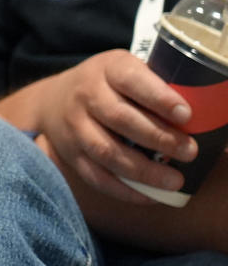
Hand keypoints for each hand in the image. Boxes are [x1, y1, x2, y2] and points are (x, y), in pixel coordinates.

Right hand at [29, 50, 195, 202]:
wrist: (53, 101)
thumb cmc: (109, 86)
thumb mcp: (127, 70)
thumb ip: (158, 87)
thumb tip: (213, 114)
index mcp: (107, 69)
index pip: (131, 80)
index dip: (159, 98)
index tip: (186, 115)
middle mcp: (86, 95)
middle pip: (119, 118)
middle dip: (158, 137)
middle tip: (190, 152)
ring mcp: (74, 126)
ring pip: (106, 151)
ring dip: (143, 170)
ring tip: (174, 180)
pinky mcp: (70, 153)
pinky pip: (95, 175)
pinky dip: (123, 189)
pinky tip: (149, 196)